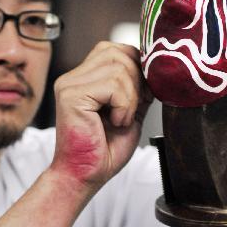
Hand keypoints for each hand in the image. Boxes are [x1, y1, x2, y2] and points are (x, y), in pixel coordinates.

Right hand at [52, 42, 152, 191]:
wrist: (85, 176)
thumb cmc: (104, 151)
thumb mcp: (131, 112)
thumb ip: (138, 88)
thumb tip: (156, 68)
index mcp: (86, 77)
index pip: (118, 49)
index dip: (138, 69)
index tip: (143, 97)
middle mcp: (74, 76)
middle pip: (120, 53)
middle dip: (138, 81)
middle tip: (134, 110)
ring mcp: (69, 84)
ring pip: (118, 68)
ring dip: (130, 98)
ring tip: (121, 120)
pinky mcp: (71, 95)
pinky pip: (112, 85)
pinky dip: (123, 106)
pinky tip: (115, 122)